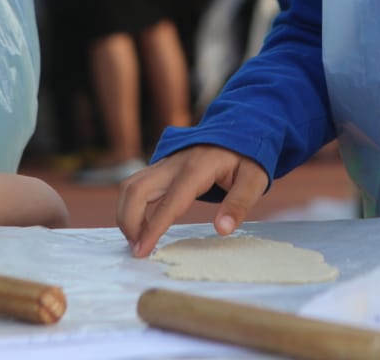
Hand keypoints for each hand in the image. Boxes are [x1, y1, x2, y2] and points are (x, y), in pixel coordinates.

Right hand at [117, 145, 268, 257]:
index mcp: (196, 169)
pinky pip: (136, 184)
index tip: (142, 251)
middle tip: (137, 249)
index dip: (152, 228)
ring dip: (125, 214)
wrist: (238, 128)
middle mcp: (173, 164)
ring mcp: (164, 164)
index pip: (168, 202)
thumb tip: (222, 230)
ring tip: (137, 240)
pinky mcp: (161, 167)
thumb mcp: (253, 179)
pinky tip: (139, 224)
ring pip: (130, 186)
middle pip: (136, 190)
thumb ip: (239, 204)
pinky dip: (130, 205)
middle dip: (129, 222)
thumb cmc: (247, 156)